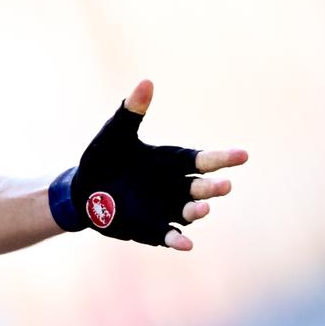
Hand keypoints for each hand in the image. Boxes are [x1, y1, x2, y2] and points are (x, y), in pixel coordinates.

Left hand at [54, 80, 247, 251]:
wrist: (81, 189)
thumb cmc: (103, 157)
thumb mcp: (115, 134)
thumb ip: (132, 111)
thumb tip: (146, 82)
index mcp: (171, 162)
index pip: (204, 160)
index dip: (223, 158)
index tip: (242, 156)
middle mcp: (174, 187)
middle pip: (201, 187)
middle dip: (213, 187)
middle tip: (224, 185)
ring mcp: (165, 209)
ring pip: (189, 212)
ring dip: (198, 211)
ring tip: (203, 208)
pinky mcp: (151, 229)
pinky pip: (168, 235)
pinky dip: (178, 239)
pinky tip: (186, 244)